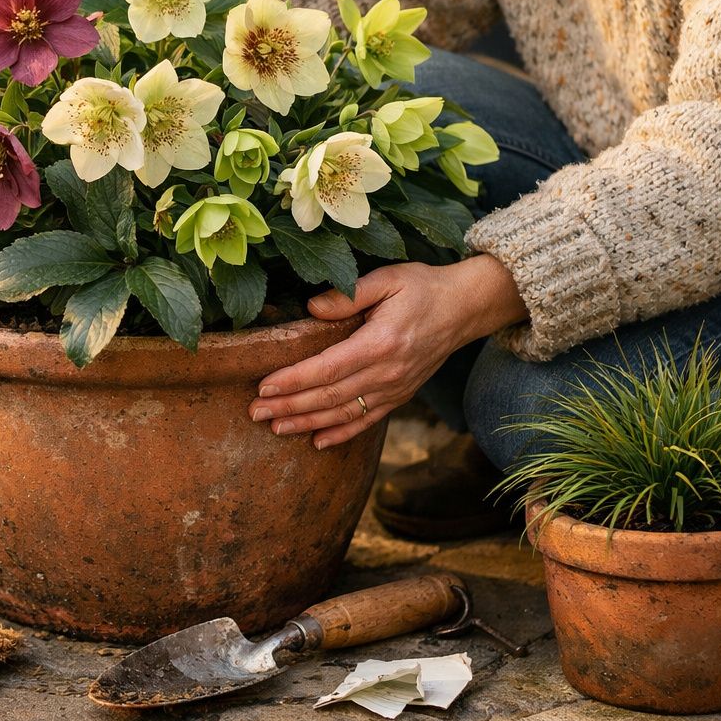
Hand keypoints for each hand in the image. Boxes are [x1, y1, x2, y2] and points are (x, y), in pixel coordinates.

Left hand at [248, 255, 526, 448]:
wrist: (465, 308)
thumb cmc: (423, 287)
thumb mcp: (388, 278)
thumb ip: (349, 293)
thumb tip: (312, 308)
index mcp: (380, 342)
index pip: (327, 368)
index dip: (293, 380)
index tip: (264, 386)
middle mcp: (388, 372)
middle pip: (329, 396)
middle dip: (289, 406)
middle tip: (255, 412)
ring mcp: (395, 388)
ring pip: (344, 413)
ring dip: (307, 423)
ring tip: (275, 428)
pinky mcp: (400, 395)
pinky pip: (367, 420)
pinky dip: (342, 433)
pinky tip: (317, 442)